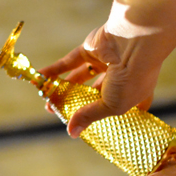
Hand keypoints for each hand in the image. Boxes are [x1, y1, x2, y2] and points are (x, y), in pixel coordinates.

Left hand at [40, 9, 168, 137]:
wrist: (135, 42)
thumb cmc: (132, 78)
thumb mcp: (112, 105)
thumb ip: (91, 116)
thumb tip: (73, 132)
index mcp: (134, 94)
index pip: (119, 109)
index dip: (105, 119)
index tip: (90, 128)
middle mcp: (120, 78)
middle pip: (94, 94)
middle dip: (77, 105)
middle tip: (60, 114)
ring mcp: (105, 62)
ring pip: (80, 78)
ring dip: (63, 89)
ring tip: (48, 103)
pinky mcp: (91, 49)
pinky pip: (69, 62)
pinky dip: (54, 70)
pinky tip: (40, 78)